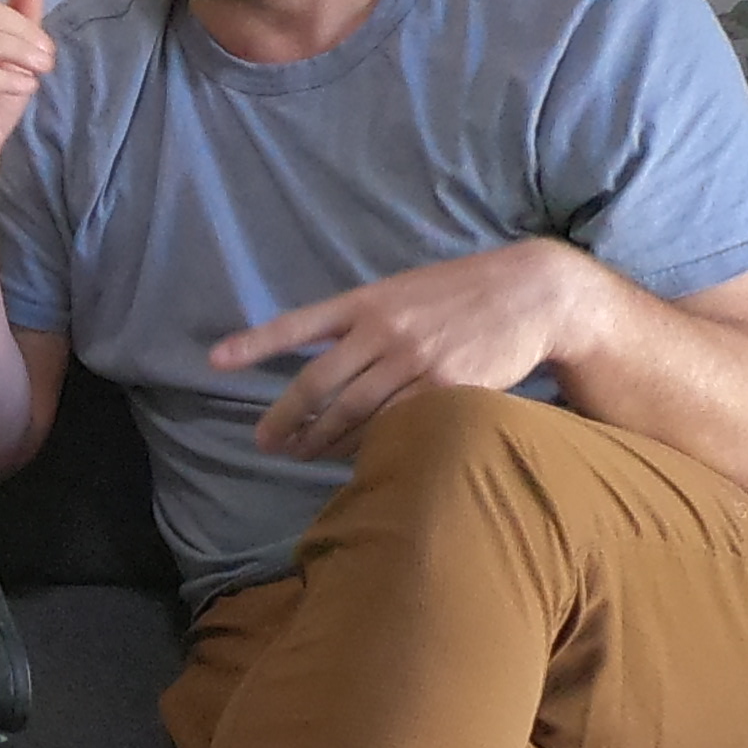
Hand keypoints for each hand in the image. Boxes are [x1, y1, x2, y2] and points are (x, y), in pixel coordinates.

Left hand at [210, 241, 604, 459]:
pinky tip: (355, 457)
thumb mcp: (405, 290)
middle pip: (317, 385)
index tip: (215, 359)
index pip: (298, 324)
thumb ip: (365, 320)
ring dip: (320, 440)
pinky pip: (396, 425)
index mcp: (367, 301)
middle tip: (265, 443)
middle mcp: (383, 330)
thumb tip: (326, 358)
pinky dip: (371, 445)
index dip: (255, 343)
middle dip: (285, 419)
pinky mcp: (446, 388)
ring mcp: (414, 361)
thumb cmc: (462, 292)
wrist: (531, 293)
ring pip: (352, 412)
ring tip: (300, 455)